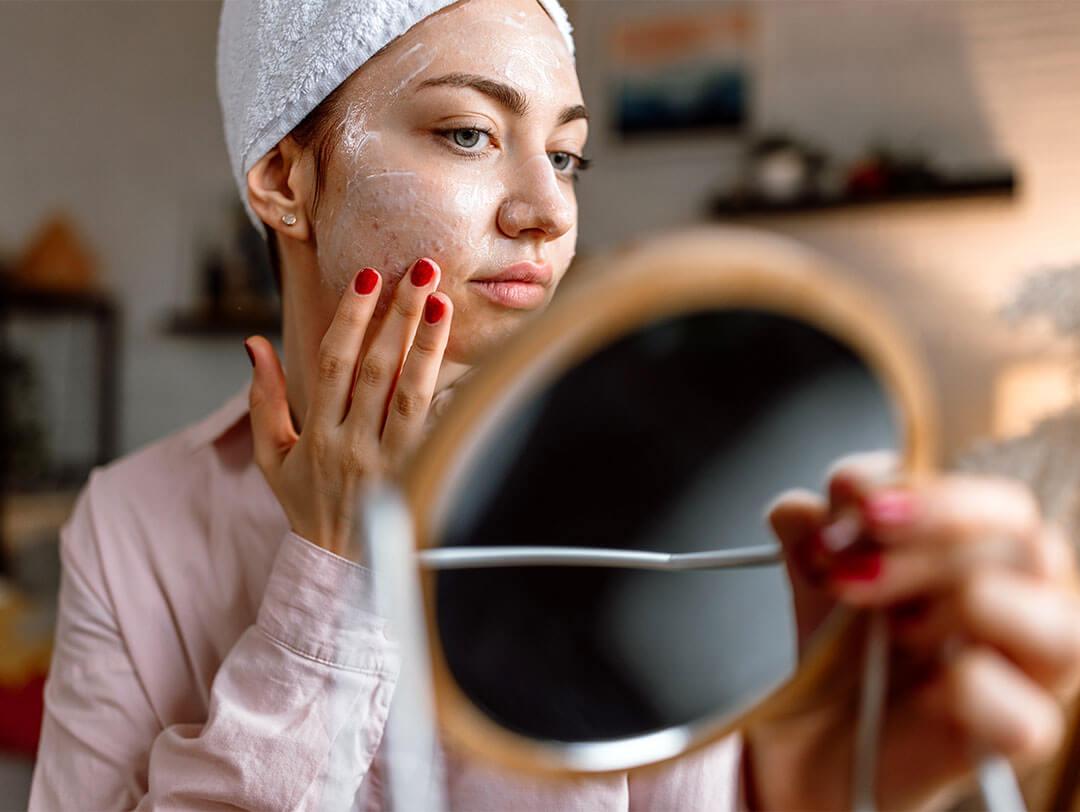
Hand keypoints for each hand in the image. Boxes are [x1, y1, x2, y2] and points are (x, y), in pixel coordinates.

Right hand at [244, 258, 451, 559]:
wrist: (338, 570)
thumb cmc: (306, 504)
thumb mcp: (273, 457)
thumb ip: (264, 400)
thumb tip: (254, 344)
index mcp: (315, 434)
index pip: (333, 364)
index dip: (350, 319)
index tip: (368, 278)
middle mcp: (351, 444)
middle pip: (376, 369)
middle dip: (398, 316)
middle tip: (420, 270)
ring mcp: (387, 463)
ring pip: (409, 395)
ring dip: (427, 345)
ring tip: (442, 302)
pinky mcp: (418, 479)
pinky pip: (438, 433)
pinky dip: (454, 399)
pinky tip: (472, 368)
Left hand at [748, 452, 1079, 810]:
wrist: (821, 736)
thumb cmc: (844, 646)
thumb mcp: (820, 571)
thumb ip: (812, 530)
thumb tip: (800, 509)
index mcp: (993, 548)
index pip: (997, 500)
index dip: (925, 491)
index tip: (854, 505)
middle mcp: (1032, 599)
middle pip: (1028, 540)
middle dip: (927, 539)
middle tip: (851, 565)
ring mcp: (1040, 670)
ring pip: (1053, 620)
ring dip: (954, 608)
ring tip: (891, 628)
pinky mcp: (1024, 734)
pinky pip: (1021, 711)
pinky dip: (962, 690)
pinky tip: (922, 690)